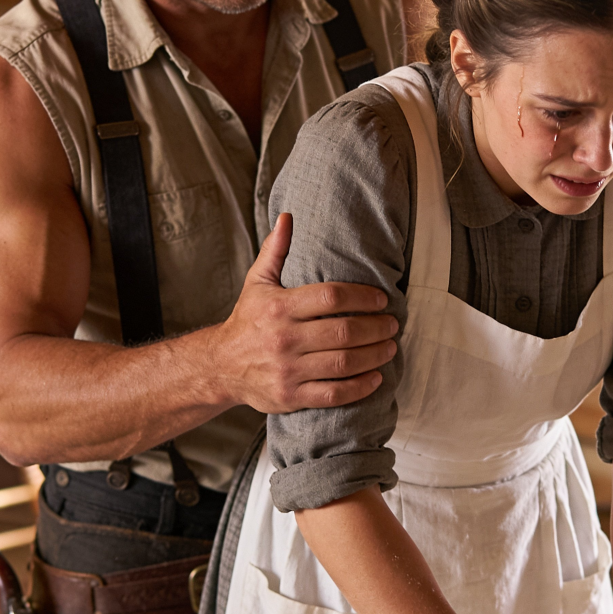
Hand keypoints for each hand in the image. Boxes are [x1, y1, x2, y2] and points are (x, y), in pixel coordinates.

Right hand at [215, 213, 398, 413]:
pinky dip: (360, 387)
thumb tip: (288, 217)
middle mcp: (284, 339)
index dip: (362, 297)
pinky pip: (333, 394)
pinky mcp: (291, 396)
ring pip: (343, 363)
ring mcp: (288, 370)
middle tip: (392, 324)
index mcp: (279, 307)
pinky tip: (376, 377)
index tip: (382, 299)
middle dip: (376, 327)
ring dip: (374, 355)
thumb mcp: (256, 282)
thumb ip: (276, 250)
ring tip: (390, 347)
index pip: (331, 297)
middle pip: (343, 331)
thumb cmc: (247, 320)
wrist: (220, 366)